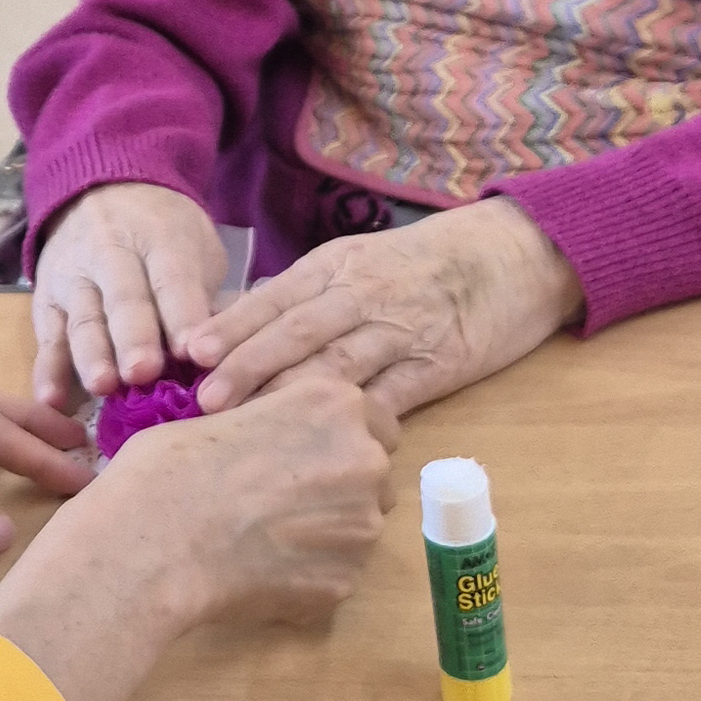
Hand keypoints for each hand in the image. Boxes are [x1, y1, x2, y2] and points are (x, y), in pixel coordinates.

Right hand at [0, 379, 397, 700]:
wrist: (154, 542)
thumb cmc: (169, 466)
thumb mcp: (226, 413)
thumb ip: (276, 426)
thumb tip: (276, 442)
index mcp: (336, 404)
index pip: (375, 420)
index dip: (340, 439)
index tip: (309, 454)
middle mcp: (365, 460)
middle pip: (372, 476)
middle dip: (338, 487)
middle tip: (280, 500)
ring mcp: (361, 526)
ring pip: (356, 528)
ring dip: (323, 533)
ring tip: (261, 540)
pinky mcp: (344, 582)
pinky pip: (333, 575)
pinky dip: (305, 575)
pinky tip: (256, 572)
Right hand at [30, 181, 228, 408]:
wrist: (103, 189)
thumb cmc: (164, 232)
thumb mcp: (195, 246)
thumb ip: (204, 292)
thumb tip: (219, 350)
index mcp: (159, 236)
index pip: (172, 278)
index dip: (181, 315)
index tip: (193, 352)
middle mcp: (110, 252)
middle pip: (123, 298)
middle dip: (133, 337)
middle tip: (143, 372)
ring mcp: (73, 276)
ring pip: (82, 318)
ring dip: (91, 355)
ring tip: (102, 386)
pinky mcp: (46, 300)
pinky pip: (46, 335)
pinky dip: (46, 369)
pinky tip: (50, 399)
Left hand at [183, 198, 582, 423]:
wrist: (511, 255)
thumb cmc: (421, 263)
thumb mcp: (357, 262)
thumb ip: (302, 295)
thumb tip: (234, 328)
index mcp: (335, 267)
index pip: (274, 297)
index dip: (232, 326)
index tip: (189, 352)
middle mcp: (362, 295)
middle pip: (297, 331)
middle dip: (247, 365)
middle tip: (204, 399)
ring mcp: (400, 332)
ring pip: (337, 365)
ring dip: (290, 397)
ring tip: (250, 426)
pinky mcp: (436, 367)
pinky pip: (390, 399)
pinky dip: (356, 422)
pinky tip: (325, 445)